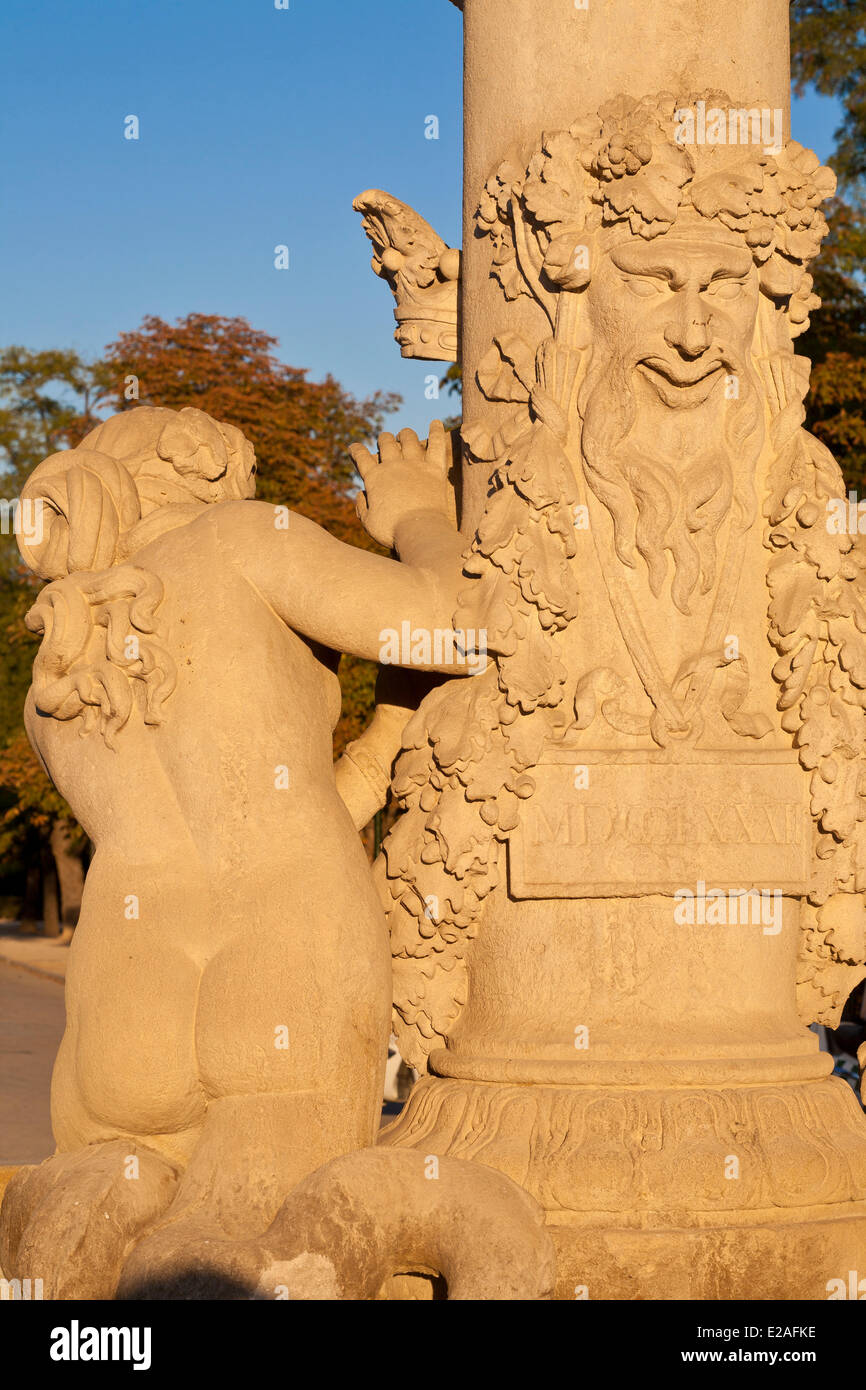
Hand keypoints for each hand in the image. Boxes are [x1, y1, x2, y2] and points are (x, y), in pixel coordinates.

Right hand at [350, 420, 454, 547]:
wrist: (419, 531)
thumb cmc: (392, 531)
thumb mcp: (368, 523)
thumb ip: (361, 506)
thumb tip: (360, 493)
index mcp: (374, 478)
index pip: (361, 457)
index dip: (356, 450)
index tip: (354, 448)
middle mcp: (393, 466)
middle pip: (386, 443)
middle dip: (384, 440)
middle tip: (385, 441)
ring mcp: (415, 465)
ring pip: (408, 439)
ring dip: (405, 434)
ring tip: (404, 434)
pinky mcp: (435, 469)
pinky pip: (436, 444)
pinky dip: (436, 432)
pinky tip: (436, 423)